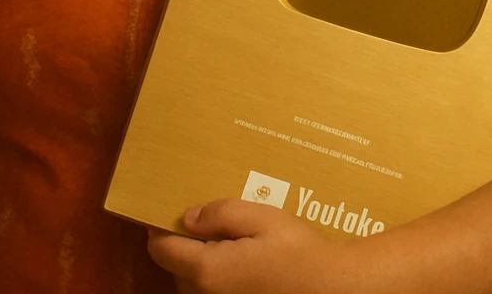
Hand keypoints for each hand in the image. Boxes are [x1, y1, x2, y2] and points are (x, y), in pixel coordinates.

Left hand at [146, 198, 351, 293]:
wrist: (331, 287)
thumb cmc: (297, 251)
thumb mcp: (259, 217)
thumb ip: (220, 214)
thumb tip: (188, 217)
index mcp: (207, 270)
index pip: (161, 248)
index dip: (160, 225)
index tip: (168, 205)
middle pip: (175, 264)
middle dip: (184, 240)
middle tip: (207, 216)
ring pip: (192, 280)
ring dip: (199, 258)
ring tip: (229, 235)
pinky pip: (211, 290)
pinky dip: (216, 273)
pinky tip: (241, 256)